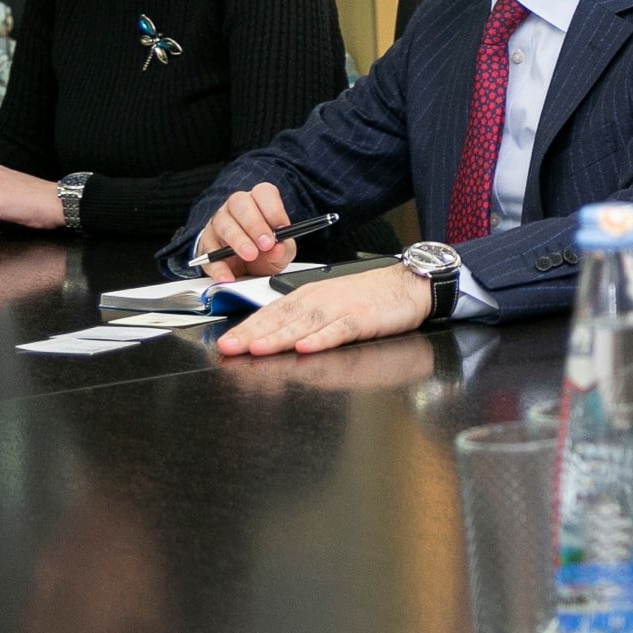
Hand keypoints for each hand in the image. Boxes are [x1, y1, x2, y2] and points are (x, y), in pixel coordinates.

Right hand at [191, 183, 298, 281]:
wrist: (245, 269)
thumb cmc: (265, 251)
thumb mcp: (281, 250)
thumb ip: (284, 249)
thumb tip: (278, 248)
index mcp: (257, 201)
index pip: (263, 192)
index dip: (273, 208)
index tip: (282, 227)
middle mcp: (235, 208)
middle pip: (240, 204)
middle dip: (255, 224)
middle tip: (267, 243)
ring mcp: (218, 224)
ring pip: (222, 224)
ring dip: (238, 240)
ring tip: (251, 255)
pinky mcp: (206, 245)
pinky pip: (209, 253)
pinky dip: (219, 266)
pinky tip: (228, 275)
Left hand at [214, 266, 429, 356]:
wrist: (407, 284)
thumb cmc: (368, 296)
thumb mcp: (330, 302)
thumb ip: (303, 317)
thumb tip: (271, 334)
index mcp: (309, 296)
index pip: (271, 313)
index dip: (246, 328)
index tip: (225, 343)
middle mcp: (320, 300)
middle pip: (281, 318)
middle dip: (251, 334)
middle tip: (228, 348)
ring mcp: (341, 309)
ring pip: (304, 324)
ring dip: (279, 337)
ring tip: (257, 348)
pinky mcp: (363, 319)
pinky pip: (339, 330)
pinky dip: (322, 339)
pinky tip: (307, 348)